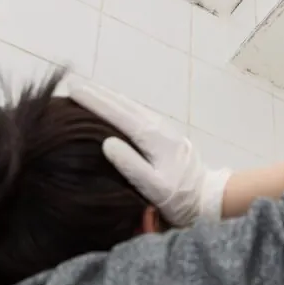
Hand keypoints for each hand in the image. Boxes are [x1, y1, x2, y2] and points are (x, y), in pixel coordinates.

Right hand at [68, 80, 230, 227]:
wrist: (209, 197)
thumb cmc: (180, 197)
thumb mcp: (154, 187)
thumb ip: (131, 165)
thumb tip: (107, 143)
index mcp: (153, 138)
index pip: (118, 114)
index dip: (95, 102)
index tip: (74, 90)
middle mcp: (159, 128)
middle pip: (125, 105)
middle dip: (99, 95)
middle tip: (75, 86)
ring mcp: (165, 130)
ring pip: (133, 107)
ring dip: (111, 98)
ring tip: (91, 92)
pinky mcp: (167, 136)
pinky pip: (140, 114)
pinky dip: (123, 107)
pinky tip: (117, 109)